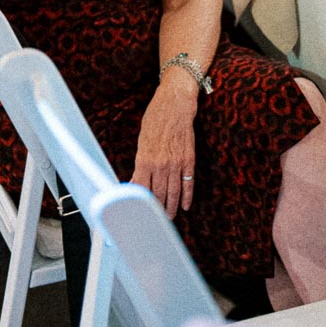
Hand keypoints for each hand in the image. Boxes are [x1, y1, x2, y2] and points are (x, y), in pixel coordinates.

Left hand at [131, 76, 197, 214]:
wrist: (175, 105)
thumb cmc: (154, 120)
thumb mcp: (142, 141)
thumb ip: (140, 165)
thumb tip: (136, 182)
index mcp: (145, 160)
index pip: (142, 190)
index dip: (140, 204)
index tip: (139, 213)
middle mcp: (161, 165)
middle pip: (158, 195)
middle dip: (156, 210)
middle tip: (154, 221)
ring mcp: (177, 163)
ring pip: (174, 193)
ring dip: (171, 208)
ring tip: (169, 218)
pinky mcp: (189, 160)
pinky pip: (188, 183)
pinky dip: (187, 197)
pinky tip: (186, 206)